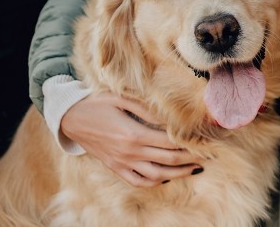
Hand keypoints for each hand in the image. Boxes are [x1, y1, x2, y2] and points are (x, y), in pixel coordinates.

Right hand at [61, 93, 202, 186]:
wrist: (70, 118)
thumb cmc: (97, 104)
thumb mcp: (121, 99)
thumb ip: (148, 109)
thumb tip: (172, 118)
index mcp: (133, 133)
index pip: (170, 142)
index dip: (190, 143)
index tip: (205, 140)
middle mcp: (129, 152)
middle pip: (168, 159)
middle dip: (191, 158)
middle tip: (209, 155)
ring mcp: (122, 163)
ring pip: (156, 175)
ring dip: (178, 173)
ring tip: (195, 168)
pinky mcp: (115, 168)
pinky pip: (138, 181)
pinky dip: (155, 181)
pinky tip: (167, 177)